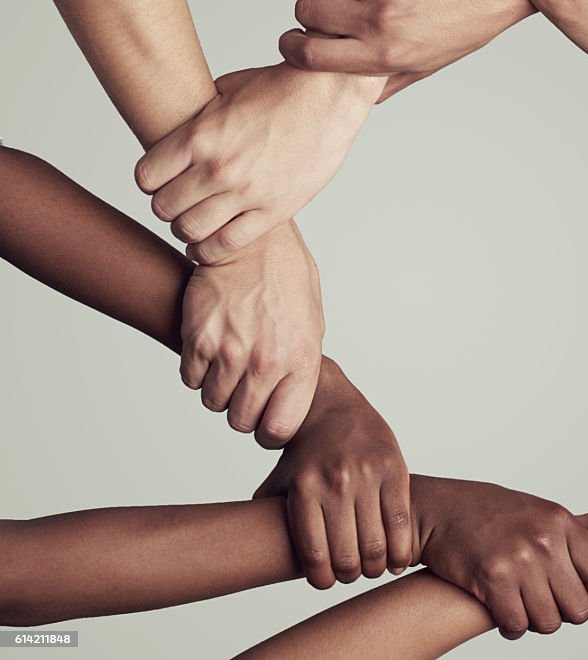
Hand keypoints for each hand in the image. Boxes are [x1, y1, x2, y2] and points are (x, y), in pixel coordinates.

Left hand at [136, 64, 382, 263]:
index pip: (146, 177)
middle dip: (167, 207)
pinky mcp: (274, 210)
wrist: (328, 98)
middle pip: (164, 208)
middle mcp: (219, 168)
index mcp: (199, 136)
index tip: (161, 181)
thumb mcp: (225, 92)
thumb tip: (176, 131)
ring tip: (195, 223)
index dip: (151, 181)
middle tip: (179, 204)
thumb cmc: (280, 90)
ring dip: (187, 229)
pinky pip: (228, 244)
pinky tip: (213, 241)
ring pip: (191, 230)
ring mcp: (247, 193)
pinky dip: (212, 248)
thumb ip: (197, 119)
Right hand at [180, 220, 323, 445]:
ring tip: (230, 363)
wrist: (253, 241)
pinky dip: (198, 370)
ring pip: (213, 402)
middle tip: (245, 389)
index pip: (280, 428)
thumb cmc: (286, 279)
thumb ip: (301, 366)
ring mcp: (230, 351)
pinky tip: (212, 348)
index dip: (269, 430)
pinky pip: (191, 378)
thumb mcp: (312, 324)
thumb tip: (290, 402)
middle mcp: (266, 361)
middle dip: (242, 411)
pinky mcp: (198, 338)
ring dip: (219, 389)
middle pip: (242, 420)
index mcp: (301, 361)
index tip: (265, 421)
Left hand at [254, 358, 411, 587]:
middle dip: (351, 575)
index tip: (328, 580)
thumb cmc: (307, 452)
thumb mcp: (281, 479)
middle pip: (347, 556)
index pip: (315, 556)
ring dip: (376, 567)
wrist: (332, 407)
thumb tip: (247, 548)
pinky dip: (401, 549)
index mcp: (304, 489)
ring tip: (374, 566)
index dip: (323, 580)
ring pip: (376, 545)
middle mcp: (335, 482)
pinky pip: (400, 522)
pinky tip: (398, 557)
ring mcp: (366, 474)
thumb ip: (267, 513)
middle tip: (353, 573)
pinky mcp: (393, 468)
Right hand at [279, 0, 532, 98]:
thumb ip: (385, 80)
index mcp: (383, 56)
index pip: (309, 55)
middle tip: (324, 12)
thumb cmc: (462, 27)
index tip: (293, 42)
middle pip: (307, 12)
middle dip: (308, 13)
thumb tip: (353, 96)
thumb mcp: (426, 65)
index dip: (292, 48)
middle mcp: (379, 20)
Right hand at [412, 475, 587, 639]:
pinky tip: (502, 610)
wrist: (438, 508)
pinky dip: (511, 627)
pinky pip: (517, 625)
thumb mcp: (535, 512)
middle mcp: (544, 540)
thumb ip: (564, 540)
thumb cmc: (486, 511)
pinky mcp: (492, 579)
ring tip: (521, 606)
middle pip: (579, 609)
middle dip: (564, 615)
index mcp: (560, 521)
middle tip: (545, 605)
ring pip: (549, 623)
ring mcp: (519, 560)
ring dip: (535, 621)